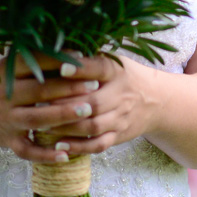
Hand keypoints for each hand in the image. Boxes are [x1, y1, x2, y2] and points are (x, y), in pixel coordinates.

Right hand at [0, 54, 105, 163]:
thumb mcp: (6, 67)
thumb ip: (33, 60)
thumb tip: (69, 48)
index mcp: (5, 73)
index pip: (32, 62)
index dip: (56, 59)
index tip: (80, 57)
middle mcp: (5, 95)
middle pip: (38, 91)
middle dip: (67, 88)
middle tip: (94, 86)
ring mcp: (7, 120)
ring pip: (36, 119)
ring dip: (62, 115)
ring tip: (87, 111)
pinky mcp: (8, 141)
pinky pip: (28, 150)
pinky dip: (45, 155)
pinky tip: (65, 155)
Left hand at [39, 55, 163, 156]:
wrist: (156, 100)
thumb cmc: (123, 76)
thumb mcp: (113, 61)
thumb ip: (88, 58)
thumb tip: (55, 49)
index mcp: (117, 71)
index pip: (100, 68)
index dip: (81, 68)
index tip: (61, 67)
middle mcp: (121, 95)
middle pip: (93, 102)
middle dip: (65, 105)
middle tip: (40, 103)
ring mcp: (121, 117)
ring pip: (93, 126)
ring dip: (67, 127)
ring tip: (43, 124)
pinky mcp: (119, 136)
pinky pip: (98, 145)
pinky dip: (78, 147)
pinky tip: (59, 145)